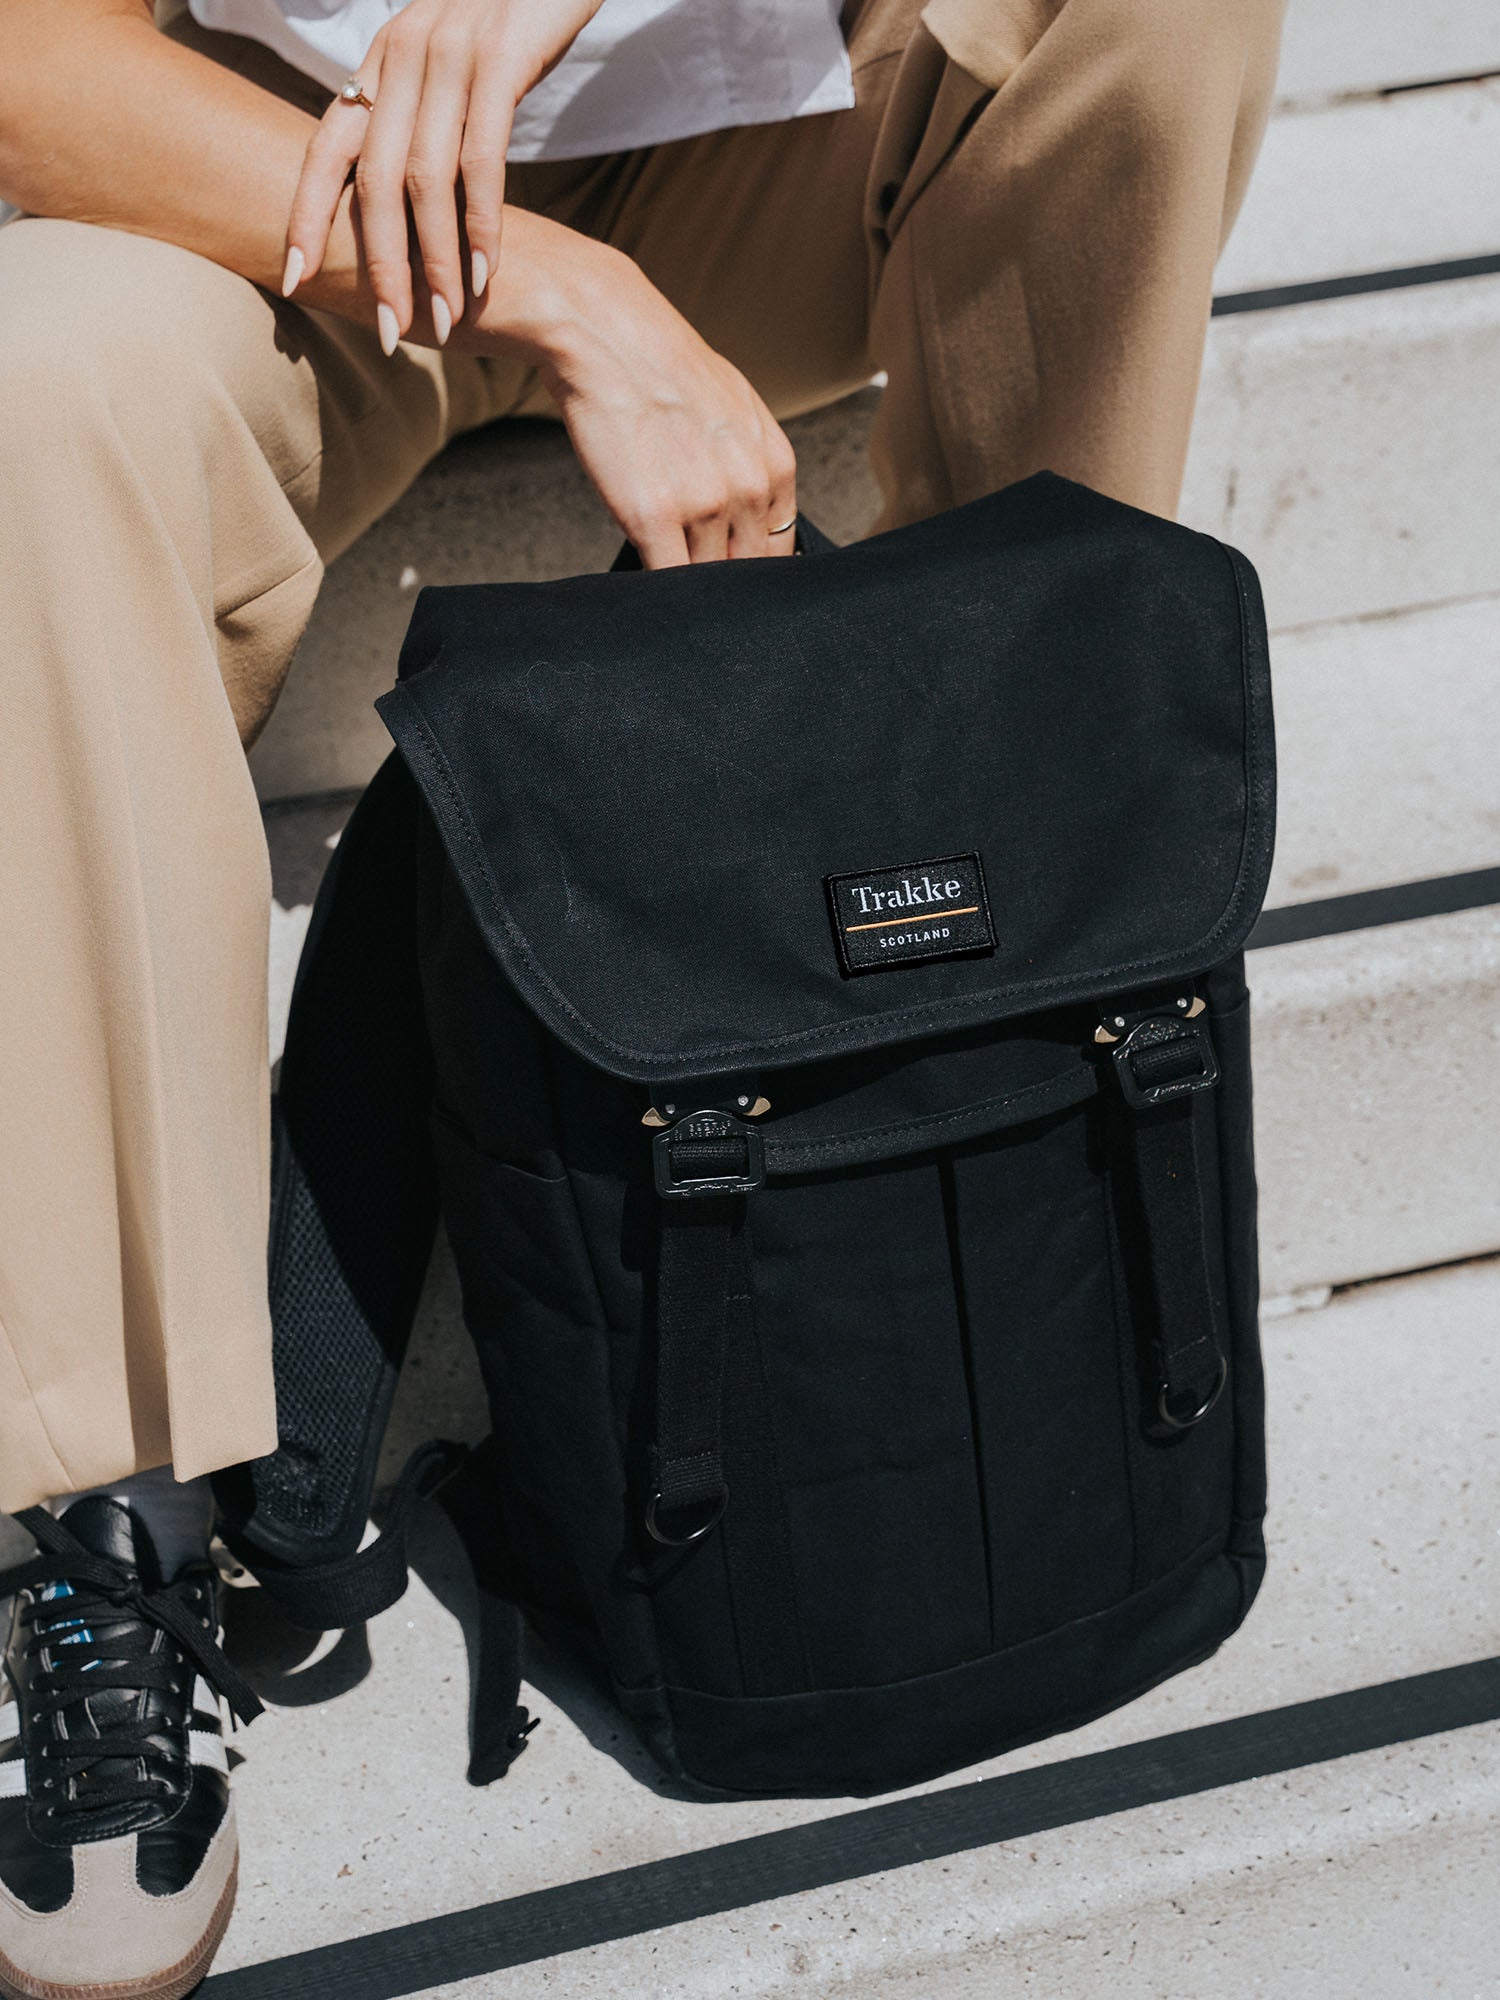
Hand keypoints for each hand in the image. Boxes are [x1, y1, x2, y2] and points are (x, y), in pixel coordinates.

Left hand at [282, 0, 602, 349]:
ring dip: (435, 260)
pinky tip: (487, 274)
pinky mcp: (502, 58)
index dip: (303, 216)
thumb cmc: (509, 19)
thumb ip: (417, 115)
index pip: (325, 148)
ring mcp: (450, 54)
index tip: (291, 281)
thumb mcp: (446, 61)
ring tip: (443, 319)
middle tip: (388, 331)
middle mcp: (402, 54)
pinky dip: (483, 224)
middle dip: (380, 265)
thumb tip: (399, 193)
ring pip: (427, 180)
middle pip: (373, 180)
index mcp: (379, 62)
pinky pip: (484, 159)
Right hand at [509, 243, 798, 566]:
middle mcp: (747, 488)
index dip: (751, 568)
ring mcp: (702, 505)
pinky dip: (657, 589)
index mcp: (774, 465)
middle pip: (744, 571)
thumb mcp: (737, 409)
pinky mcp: (652, 517)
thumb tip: (750, 516)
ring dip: (684, 585)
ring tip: (661, 570)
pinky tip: (644, 582)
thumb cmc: (662, 367)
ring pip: (704, 579)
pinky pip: (666, 578)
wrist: (605, 334)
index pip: (779, 549)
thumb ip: (752, 466)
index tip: (726, 571)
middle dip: (720, 580)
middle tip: (691, 578)